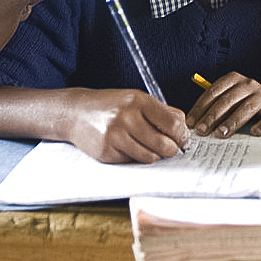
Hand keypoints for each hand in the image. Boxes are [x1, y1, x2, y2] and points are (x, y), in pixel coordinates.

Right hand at [66, 89, 189, 163]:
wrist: (76, 112)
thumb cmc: (110, 106)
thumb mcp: (135, 99)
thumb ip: (161, 111)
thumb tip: (184, 130)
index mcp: (138, 101)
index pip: (173, 123)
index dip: (182, 135)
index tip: (182, 139)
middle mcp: (126, 117)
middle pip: (164, 144)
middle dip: (171, 149)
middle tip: (169, 147)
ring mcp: (115, 136)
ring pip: (150, 157)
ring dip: (153, 155)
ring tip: (147, 146)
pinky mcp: (107, 152)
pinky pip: (133, 161)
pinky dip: (135, 157)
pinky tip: (127, 146)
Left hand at [186, 72, 260, 137]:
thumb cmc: (242, 103)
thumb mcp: (228, 99)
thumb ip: (213, 107)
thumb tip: (194, 124)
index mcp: (233, 79)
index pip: (213, 92)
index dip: (200, 108)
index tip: (191, 123)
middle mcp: (248, 84)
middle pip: (227, 100)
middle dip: (212, 117)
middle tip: (202, 131)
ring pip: (245, 108)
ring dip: (231, 122)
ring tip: (220, 134)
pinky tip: (253, 133)